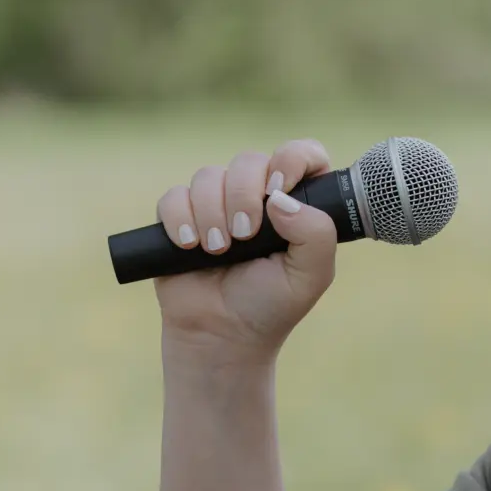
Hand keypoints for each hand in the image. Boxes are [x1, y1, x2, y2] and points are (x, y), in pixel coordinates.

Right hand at [152, 139, 339, 365]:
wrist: (222, 335)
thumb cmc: (270, 305)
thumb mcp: (311, 276)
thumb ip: (317, 234)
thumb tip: (280, 196)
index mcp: (295, 204)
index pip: (303, 154)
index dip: (292, 159)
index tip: (278, 188)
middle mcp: (257, 197)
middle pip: (248, 161)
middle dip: (243, 195)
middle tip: (244, 235)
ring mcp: (217, 204)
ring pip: (208, 175)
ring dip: (211, 212)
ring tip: (217, 250)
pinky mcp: (182, 217)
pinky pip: (174, 196)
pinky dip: (180, 218)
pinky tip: (190, 246)